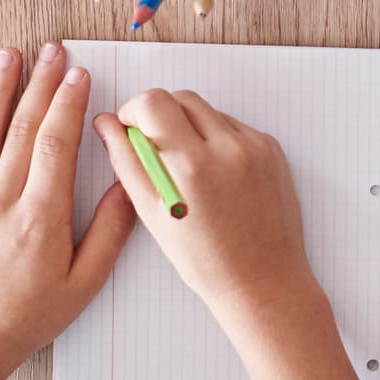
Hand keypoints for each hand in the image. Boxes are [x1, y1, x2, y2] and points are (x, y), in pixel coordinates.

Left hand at [0, 45, 140, 379]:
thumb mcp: (83, 283)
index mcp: (40, 217)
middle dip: (40, 83)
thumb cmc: (26, 319)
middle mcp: (0, 201)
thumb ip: (109, 232)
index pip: (56, 143)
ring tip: (10, 56)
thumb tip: (128, 188)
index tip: (79, 75)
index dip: (68, 103)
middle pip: (22, 127)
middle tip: (53, 51)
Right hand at [95, 87, 321, 339]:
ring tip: (188, 171)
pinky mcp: (272, 148)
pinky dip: (216, 139)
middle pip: (181, 98)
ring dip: (189, 127)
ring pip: (208, 110)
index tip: (129, 129)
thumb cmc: (205, 260)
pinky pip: (234, 126)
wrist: (264, 281)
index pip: (153, 102)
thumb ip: (127, 162)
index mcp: (192, 164)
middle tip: (156, 152)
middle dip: (160, 115)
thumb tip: (107, 124)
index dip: (133, 110)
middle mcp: (228, 147)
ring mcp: (255, 145)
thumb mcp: (153, 215)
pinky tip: (215, 176)